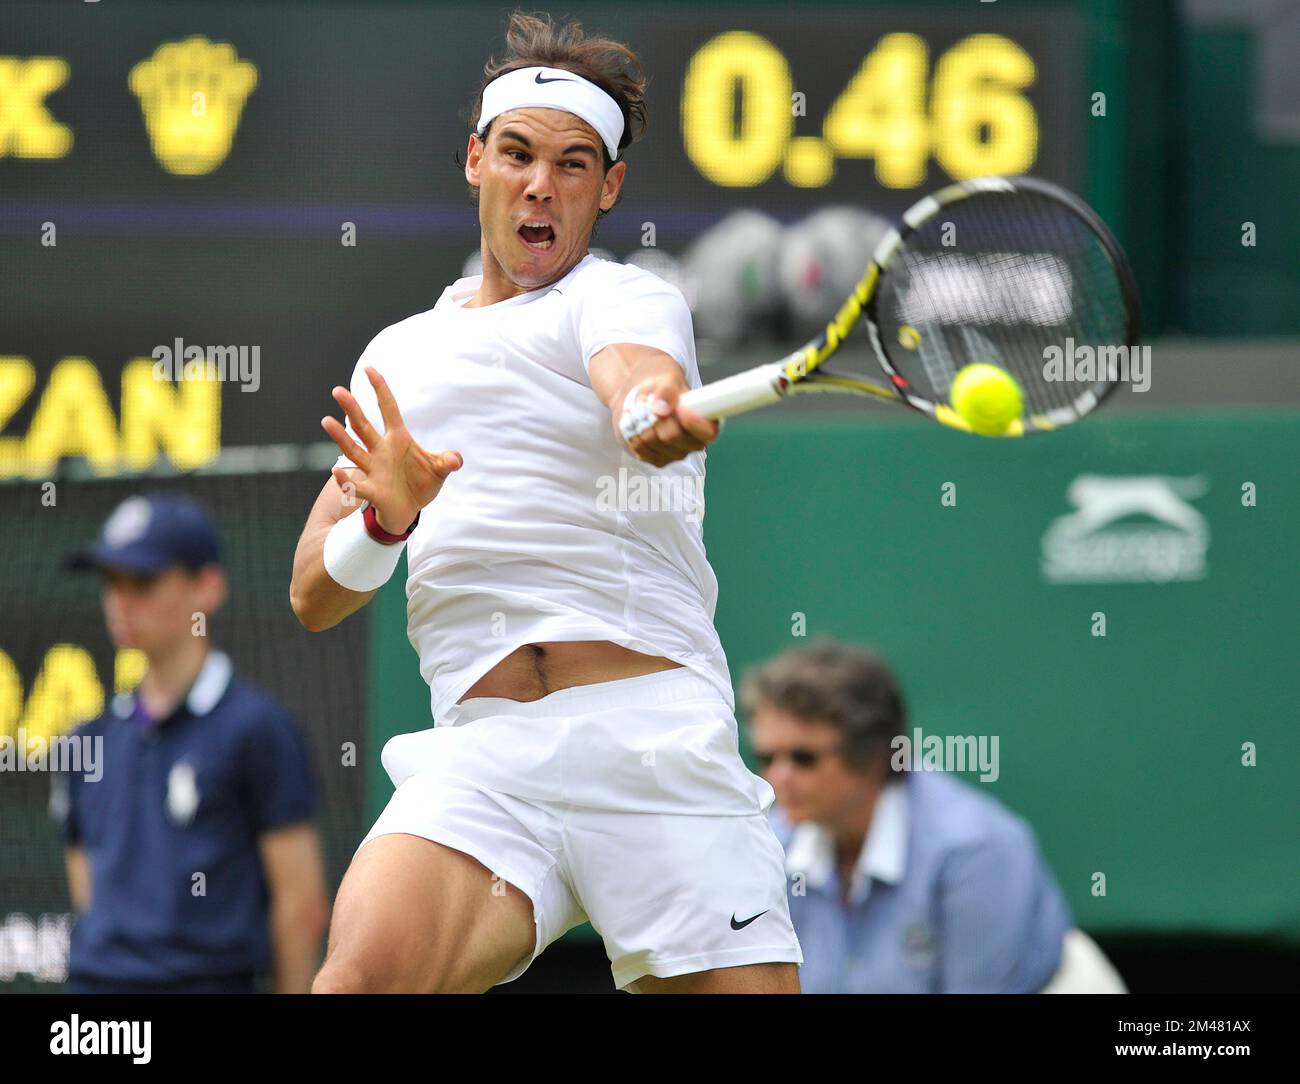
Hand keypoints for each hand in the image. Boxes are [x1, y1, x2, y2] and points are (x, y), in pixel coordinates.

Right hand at [321, 366, 462, 531]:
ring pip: (354, 449)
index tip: (369, 369)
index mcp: (398, 439)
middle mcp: (381, 450)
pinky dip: (346, 480)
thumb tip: (456, 460)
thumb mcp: (439, 470)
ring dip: (341, 436)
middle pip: (363, 426)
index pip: (388, 409)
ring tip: (327, 421)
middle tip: (338, 390)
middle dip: (352, 408)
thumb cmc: (421, 484)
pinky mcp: (373, 490)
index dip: (380, 389)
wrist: (410, 511)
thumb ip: (447, 461)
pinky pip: (357, 485)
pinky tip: (336, 471)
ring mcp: (374, 469)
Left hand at [614, 373, 720, 467]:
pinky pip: (641, 450)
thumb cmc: (666, 391)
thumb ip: (666, 391)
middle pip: (672, 436)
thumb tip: (661, 408)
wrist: (651, 402)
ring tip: (642, 413)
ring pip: (653, 443)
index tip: (679, 407)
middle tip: (651, 405)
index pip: (708, 432)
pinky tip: (638, 426)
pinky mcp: (659, 461)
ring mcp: (677, 454)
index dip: (692, 422)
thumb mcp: (668, 382)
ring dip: (642, 425)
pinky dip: (634, 435)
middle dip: (657, 419)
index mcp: (707, 424)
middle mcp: (695, 443)